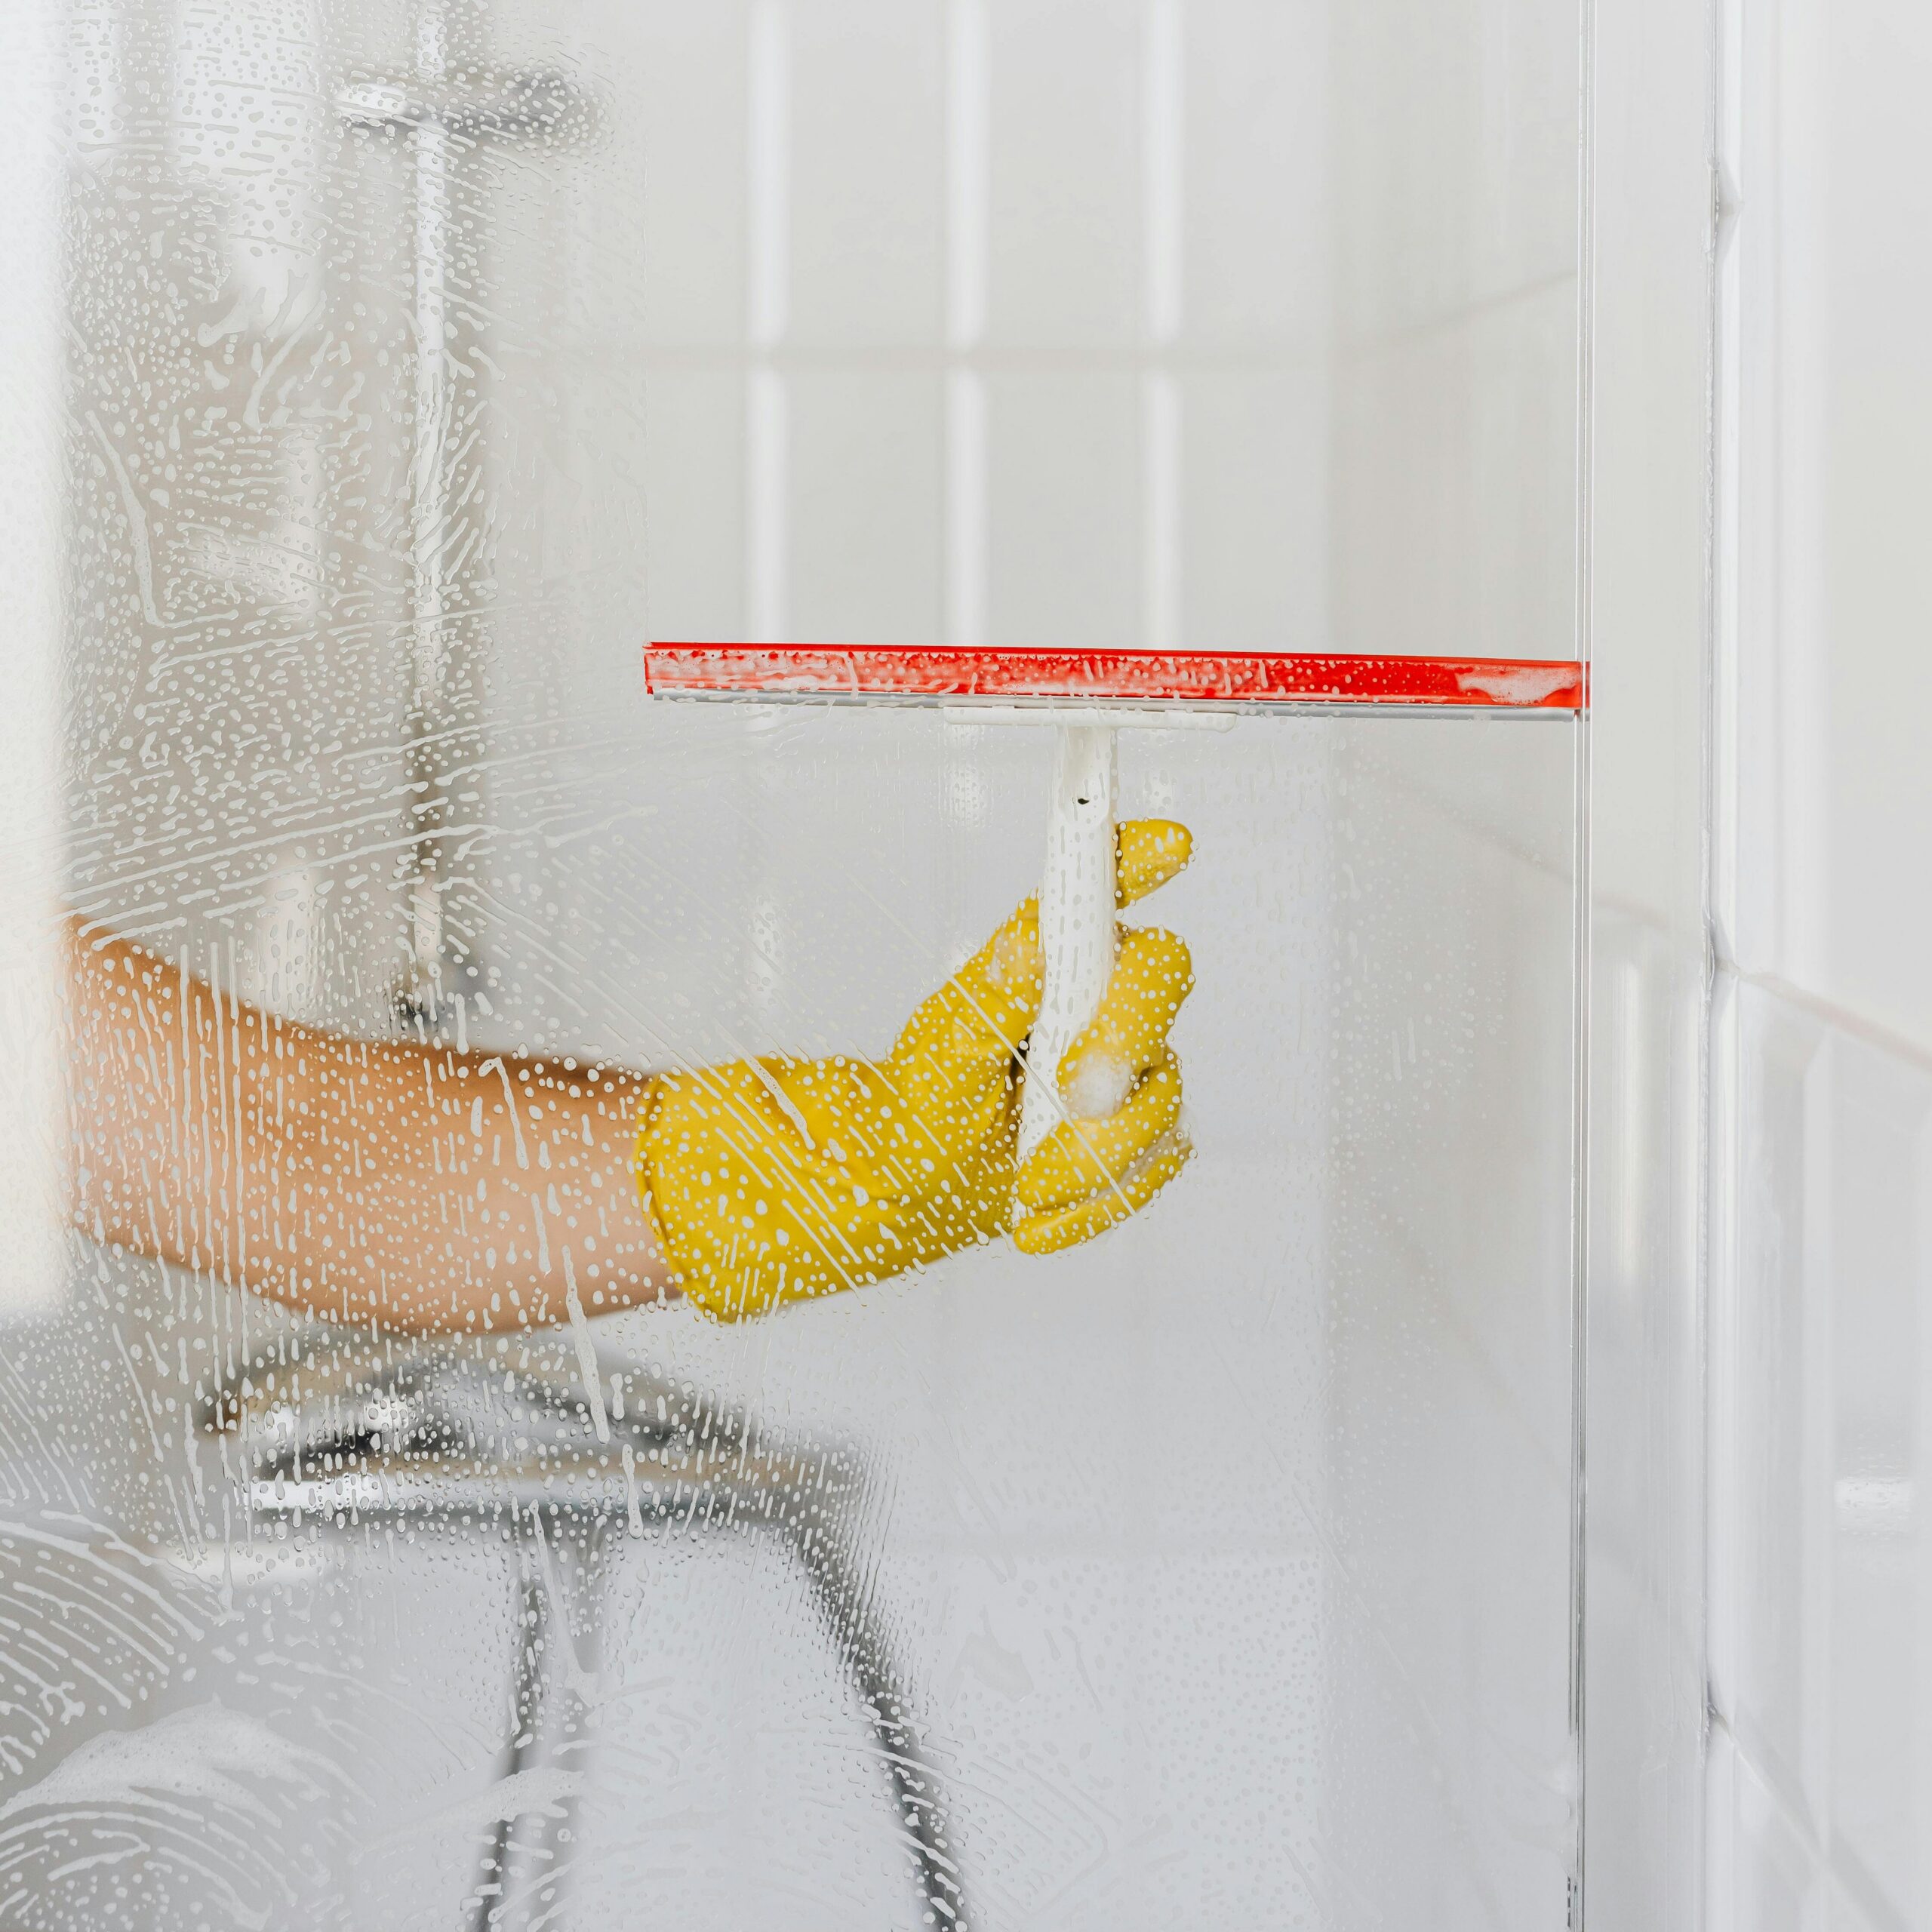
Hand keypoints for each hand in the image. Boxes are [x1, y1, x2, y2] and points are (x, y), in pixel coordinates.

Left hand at [634, 820, 1195, 1318]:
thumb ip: (994, 996)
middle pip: (1162, 979)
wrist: (916, 1185)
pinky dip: (1096, 1201)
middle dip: (1124, 1038)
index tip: (1172, 843)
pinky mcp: (1146, 1134)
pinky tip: (1041, 1218)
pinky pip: (1154, 1163)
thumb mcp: (942, 1046)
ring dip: (1094, 1150)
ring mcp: (1135, 1066)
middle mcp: (1103, 996)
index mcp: (1052, 954)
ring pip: (1162, 1090)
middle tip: (1071, 1091)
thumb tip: (1032, 942)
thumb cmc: (925, 1098)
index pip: (1105, 887)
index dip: (1142, 857)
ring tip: (1027, 1184)